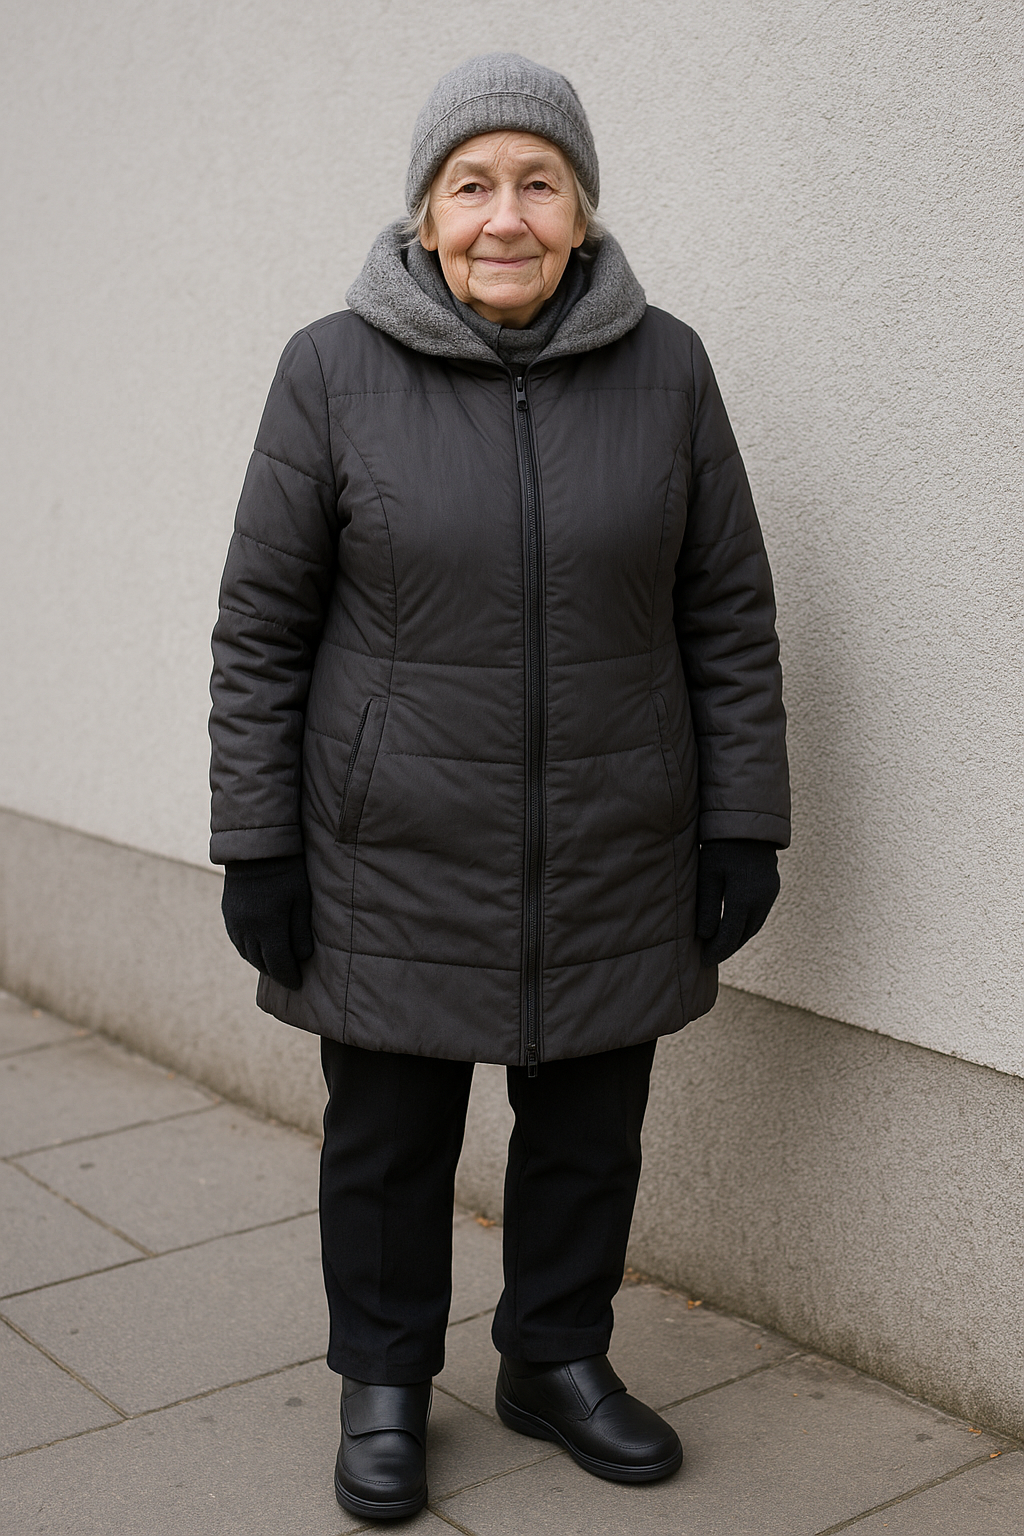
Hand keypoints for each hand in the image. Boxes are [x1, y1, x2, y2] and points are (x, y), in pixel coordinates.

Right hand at [221, 854, 313, 989]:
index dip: (288, 977)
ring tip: (275, 966)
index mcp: (268, 927)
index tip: (298, 984)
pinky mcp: (228, 914)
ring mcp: (235, 922)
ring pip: (247, 954)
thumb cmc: (287, 872)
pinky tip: (258, 949)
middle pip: (261, 962)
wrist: (256, 849)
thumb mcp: (301, 900)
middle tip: (288, 977)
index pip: (278, 964)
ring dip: (261, 963)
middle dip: (276, 972)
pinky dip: (248, 950)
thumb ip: (301, 932)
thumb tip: (301, 958)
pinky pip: (238, 941)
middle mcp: (248, 930)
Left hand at [695, 839, 779, 966]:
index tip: (703, 961)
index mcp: (743, 900)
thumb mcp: (708, 876)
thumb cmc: (721, 847)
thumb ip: (706, 907)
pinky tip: (735, 927)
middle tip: (710, 957)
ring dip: (738, 938)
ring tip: (721, 946)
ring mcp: (769, 894)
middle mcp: (761, 901)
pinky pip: (759, 915)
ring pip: (754, 927)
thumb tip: (704, 937)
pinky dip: (746, 925)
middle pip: (743, 935)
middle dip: (727, 948)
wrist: (748, 825)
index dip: (716, 952)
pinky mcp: (772, 888)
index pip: (729, 937)